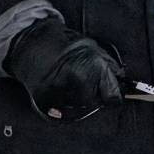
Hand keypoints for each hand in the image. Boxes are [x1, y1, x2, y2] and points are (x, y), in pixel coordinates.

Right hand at [4, 17, 123, 114]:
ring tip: (70, 83)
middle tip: (85, 83)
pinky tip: (59, 88)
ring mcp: (62, 91)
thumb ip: (109, 68)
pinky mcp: (46, 99)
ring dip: (77, 101)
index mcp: (95, 67)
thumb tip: (121, 84)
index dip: (113, 96)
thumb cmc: (63, 43)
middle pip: (95, 105)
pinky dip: (62, 104)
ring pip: (79, 109)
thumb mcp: (94, 48)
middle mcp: (79, 80)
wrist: (32, 42)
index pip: (114, 98)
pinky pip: (61, 111)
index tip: (110, 94)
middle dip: (93, 96)